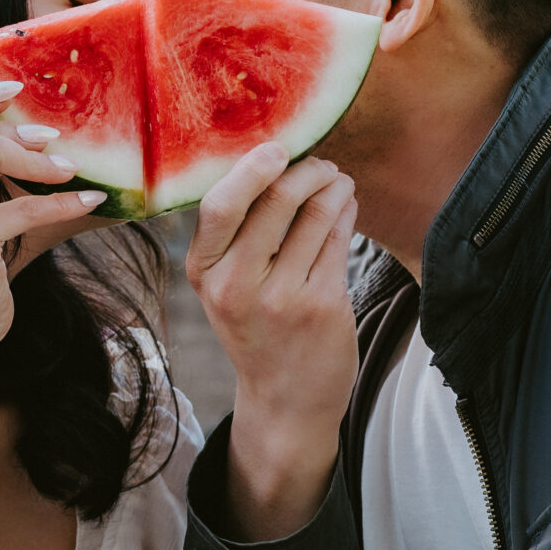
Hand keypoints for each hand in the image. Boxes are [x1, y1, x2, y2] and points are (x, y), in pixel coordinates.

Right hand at [186, 143, 357, 541]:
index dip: (252, 168)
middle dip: (306, 169)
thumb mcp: (225, 286)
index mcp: (204, 272)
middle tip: (321, 164)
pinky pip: (339, 239)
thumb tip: (273, 158)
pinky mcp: (323, 306)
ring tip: (338, 181)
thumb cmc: (256, 330)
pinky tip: (346, 206)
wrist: (285, 401)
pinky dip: (346, 213)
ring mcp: (282, 297)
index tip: (278, 148)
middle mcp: (236, 284)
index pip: (220, 204)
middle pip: (274, 199)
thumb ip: (237, 233)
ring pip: (315, 215)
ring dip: (333, 187)